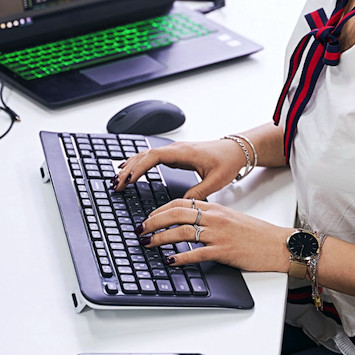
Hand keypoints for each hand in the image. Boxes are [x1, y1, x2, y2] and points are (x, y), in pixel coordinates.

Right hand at [110, 138, 246, 198]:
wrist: (237, 150)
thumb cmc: (228, 161)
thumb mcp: (215, 181)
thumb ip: (198, 193)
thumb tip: (182, 205)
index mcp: (183, 153)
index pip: (153, 157)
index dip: (138, 168)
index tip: (128, 180)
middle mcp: (176, 149)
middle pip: (144, 155)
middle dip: (129, 169)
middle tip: (117, 185)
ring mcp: (175, 151)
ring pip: (146, 154)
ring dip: (131, 165)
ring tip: (118, 179)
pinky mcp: (176, 155)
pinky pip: (152, 157)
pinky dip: (139, 163)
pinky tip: (131, 169)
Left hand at [136, 198, 290, 272]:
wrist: (278, 244)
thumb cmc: (256, 233)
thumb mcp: (230, 218)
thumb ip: (210, 217)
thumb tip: (188, 221)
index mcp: (215, 208)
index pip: (181, 202)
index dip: (161, 209)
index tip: (149, 216)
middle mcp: (215, 218)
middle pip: (177, 214)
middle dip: (154, 221)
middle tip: (140, 229)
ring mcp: (219, 234)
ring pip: (183, 232)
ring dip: (161, 238)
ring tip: (148, 243)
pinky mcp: (224, 251)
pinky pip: (197, 253)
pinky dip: (181, 257)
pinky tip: (170, 261)